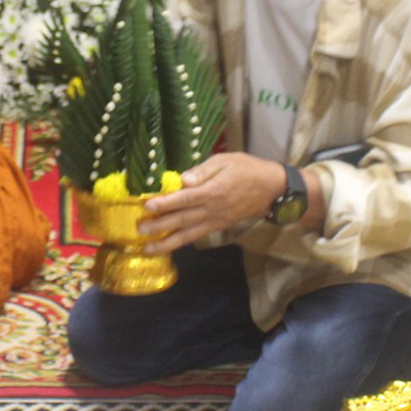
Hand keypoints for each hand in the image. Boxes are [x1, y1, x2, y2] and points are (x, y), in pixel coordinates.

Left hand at [138, 154, 286, 253]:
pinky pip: (196, 236)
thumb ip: (203, 171)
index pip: (185, 199)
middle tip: (139, 229)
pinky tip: (166, 247)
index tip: (147, 205)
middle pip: (182, 219)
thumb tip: (183, 180)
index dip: (166, 203)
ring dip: (166, 243)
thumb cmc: (246, 169)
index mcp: (213, 191)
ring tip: (147, 248)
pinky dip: (180, 243)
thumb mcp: (226, 161)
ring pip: (188, 234)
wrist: (271, 189)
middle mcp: (212, 210)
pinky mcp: (217, 227)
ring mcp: (215, 221)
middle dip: (159, 226)